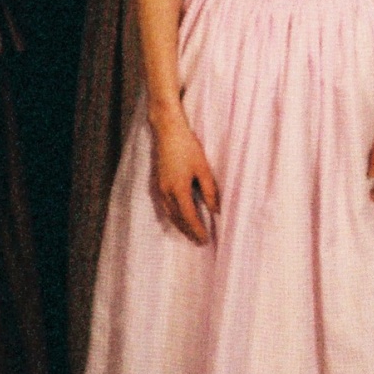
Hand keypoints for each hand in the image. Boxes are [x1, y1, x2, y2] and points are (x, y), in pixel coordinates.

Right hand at [150, 106, 219, 243]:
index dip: (197, 230)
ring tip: (190, 234)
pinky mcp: (158, 183)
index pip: (189, 217)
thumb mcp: (203, 168)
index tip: (205, 240)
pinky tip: (179, 217)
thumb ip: (210, 191)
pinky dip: (173, 216)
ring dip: (180, 226)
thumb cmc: (187, 147)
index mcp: (178, 189)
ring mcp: (159, 188)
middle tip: (199, 242)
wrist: (167, 131)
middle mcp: (166, 192)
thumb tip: (216, 210)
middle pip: (177, 219)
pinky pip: (165, 206)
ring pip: (169, 214)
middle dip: (188, 232)